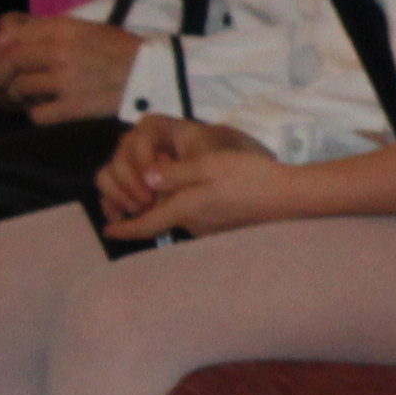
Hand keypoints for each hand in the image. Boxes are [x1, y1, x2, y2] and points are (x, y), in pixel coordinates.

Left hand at [0, 12, 141, 121]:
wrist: (152, 73)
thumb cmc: (117, 49)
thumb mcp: (83, 28)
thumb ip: (47, 31)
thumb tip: (3, 35)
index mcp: (63, 28)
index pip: (12, 38)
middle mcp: (61, 52)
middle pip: (11, 63)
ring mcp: (67, 80)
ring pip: (20, 88)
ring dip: (15, 95)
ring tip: (21, 97)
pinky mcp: (75, 106)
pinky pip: (38, 113)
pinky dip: (36, 113)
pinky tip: (44, 109)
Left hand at [96, 115, 275, 235]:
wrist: (288, 196)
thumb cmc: (248, 177)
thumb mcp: (208, 165)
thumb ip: (175, 172)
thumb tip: (146, 177)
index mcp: (185, 208)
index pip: (146, 223)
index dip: (124, 228)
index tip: (107, 230)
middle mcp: (194, 224)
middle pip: (162, 220)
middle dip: (147, 211)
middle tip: (137, 196)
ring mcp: (211, 228)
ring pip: (181, 218)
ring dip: (170, 208)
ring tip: (169, 190)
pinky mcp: (225, 226)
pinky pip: (197, 218)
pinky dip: (188, 209)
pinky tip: (199, 195)